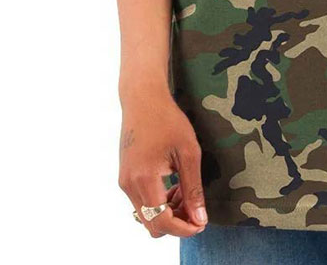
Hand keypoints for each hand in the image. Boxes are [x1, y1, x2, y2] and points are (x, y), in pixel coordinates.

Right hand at [118, 87, 208, 237]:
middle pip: (152, 224)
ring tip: (186, 190)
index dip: (184, 229)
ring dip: (168, 211)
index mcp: (144, 179)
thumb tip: (200, 219)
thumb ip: (193, 188)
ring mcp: (124, 182)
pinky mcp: (124, 177)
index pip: (162, 221)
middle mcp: (129, 185)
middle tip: (195, 205)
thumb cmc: (168, 119)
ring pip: (147, 215)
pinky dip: (158, 202)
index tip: (202, 223)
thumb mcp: (188, 152)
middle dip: (176, 222)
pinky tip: (174, 185)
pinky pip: (142, 202)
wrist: (142, 98)